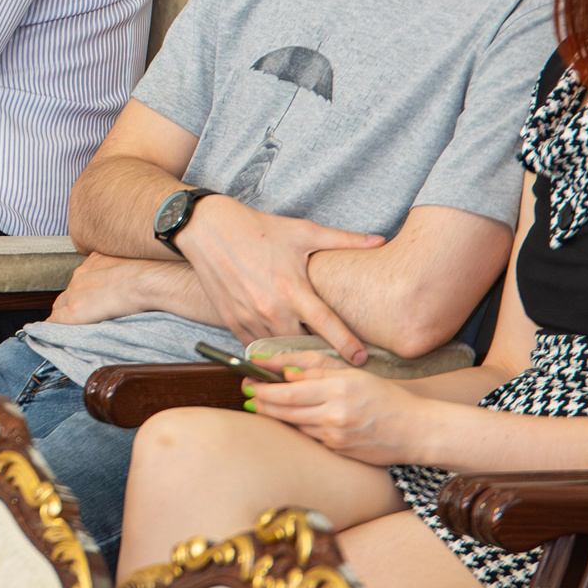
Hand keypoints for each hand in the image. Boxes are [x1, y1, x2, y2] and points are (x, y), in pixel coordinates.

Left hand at [45, 252, 217, 324]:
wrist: (149, 279)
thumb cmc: (153, 274)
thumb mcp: (138, 265)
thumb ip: (129, 273)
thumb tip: (141, 282)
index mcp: (97, 260)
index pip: (83, 279)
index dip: (84, 292)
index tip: (89, 300)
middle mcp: (82, 273)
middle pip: (69, 292)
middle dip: (71, 304)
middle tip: (78, 317)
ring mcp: (76, 292)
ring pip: (61, 306)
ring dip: (63, 317)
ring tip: (65, 330)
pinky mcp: (75, 310)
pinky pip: (56, 322)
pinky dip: (54, 329)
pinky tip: (53, 337)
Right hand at [175, 196, 384, 361]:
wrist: (208, 230)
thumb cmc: (258, 228)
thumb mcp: (302, 231)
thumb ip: (342, 240)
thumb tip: (379, 240)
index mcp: (292, 288)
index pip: (326, 325)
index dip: (346, 345)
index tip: (361, 358)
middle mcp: (270, 308)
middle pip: (303, 346)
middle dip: (320, 353)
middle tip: (336, 357)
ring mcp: (249, 318)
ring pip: (279, 350)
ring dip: (294, 352)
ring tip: (310, 355)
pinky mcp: (231, 321)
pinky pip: (256, 346)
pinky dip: (269, 348)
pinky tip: (280, 344)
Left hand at [240, 353, 422, 464]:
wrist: (415, 430)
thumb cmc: (385, 397)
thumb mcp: (353, 374)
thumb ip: (316, 370)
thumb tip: (283, 372)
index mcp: (337, 389)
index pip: (287, 391)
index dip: (263, 389)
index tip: (248, 383)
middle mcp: (334, 414)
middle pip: (284, 411)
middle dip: (261, 404)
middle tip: (247, 397)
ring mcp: (335, 437)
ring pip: (294, 426)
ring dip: (275, 417)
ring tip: (261, 407)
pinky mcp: (339, 451)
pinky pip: (310, 438)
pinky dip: (298, 428)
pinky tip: (292, 421)